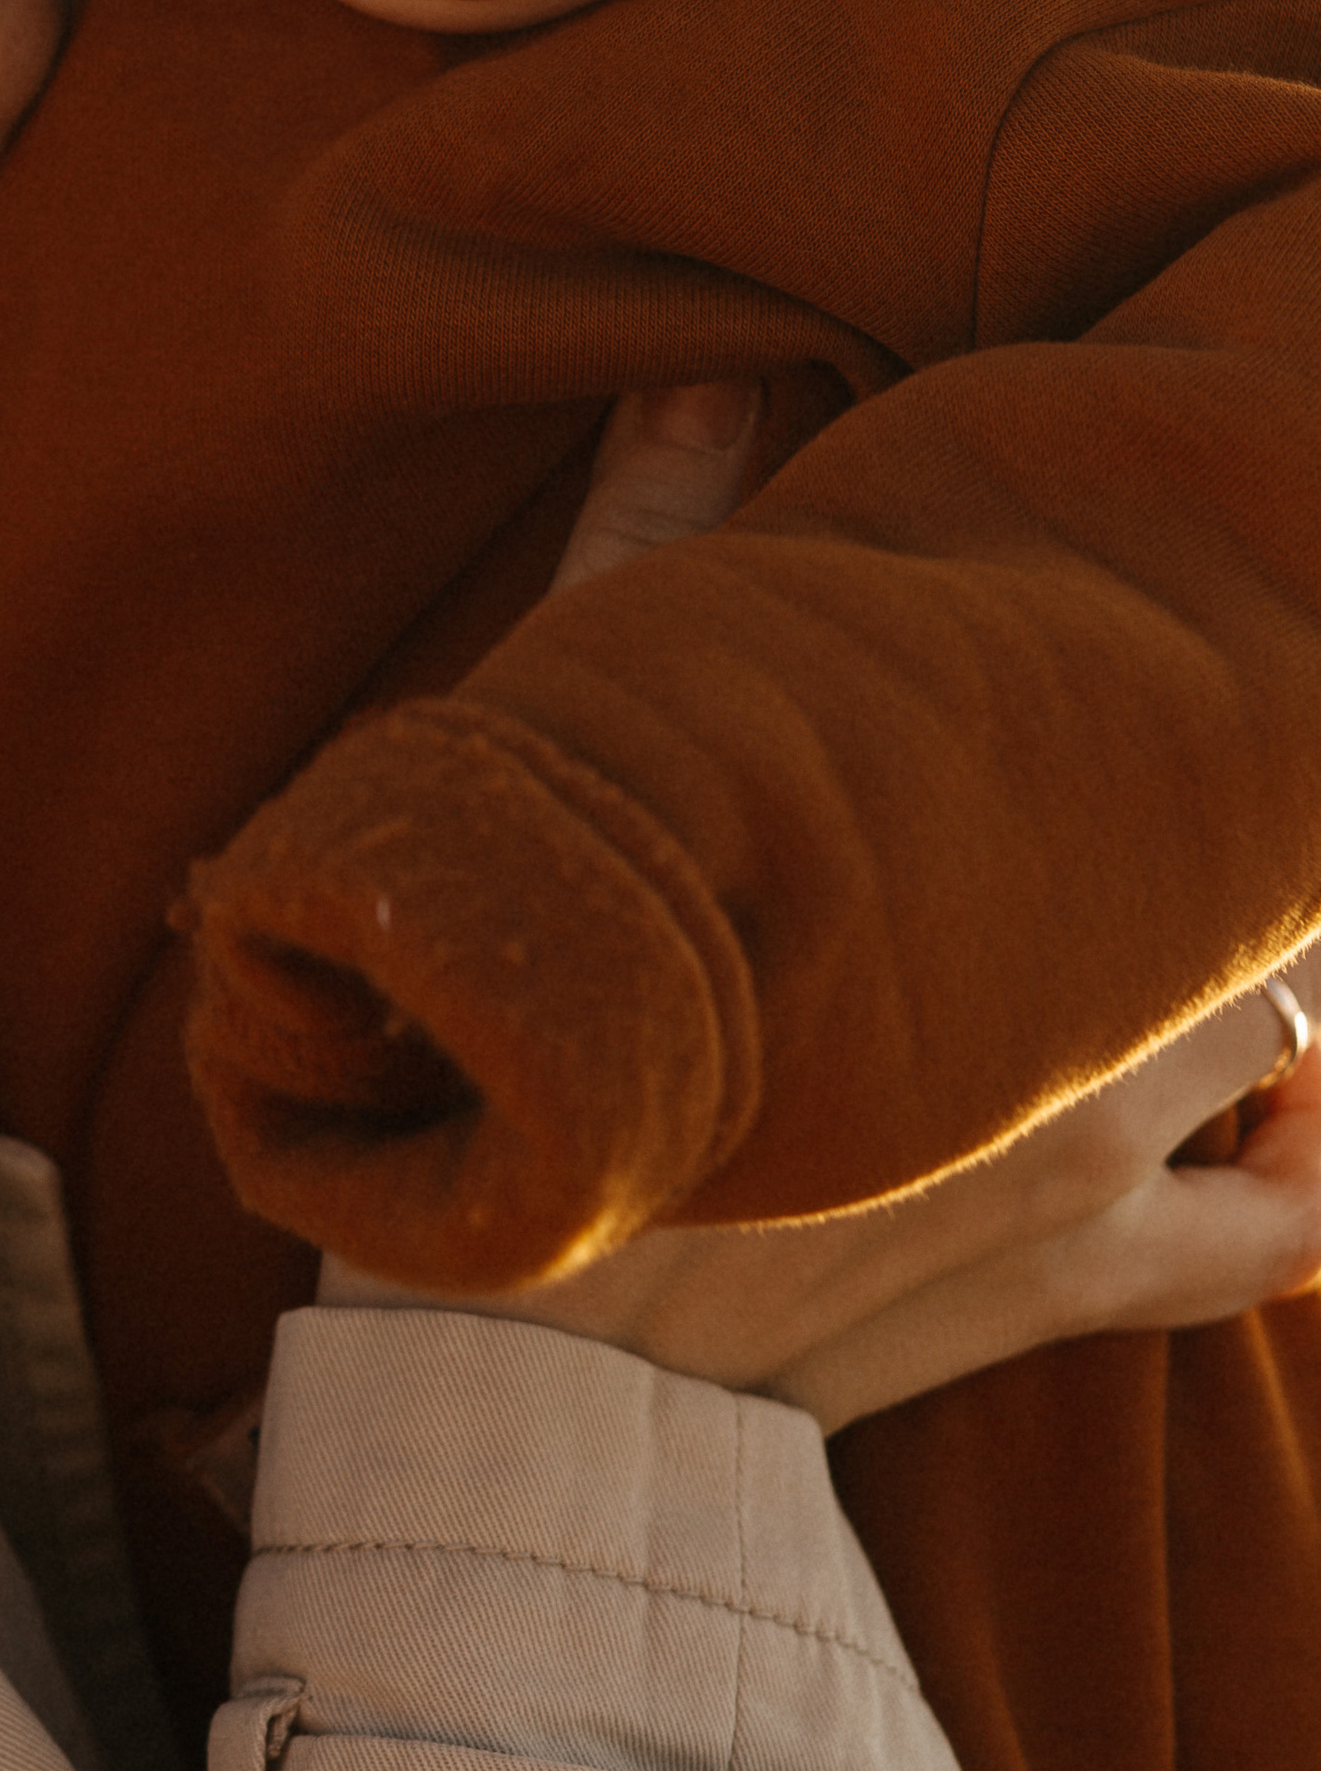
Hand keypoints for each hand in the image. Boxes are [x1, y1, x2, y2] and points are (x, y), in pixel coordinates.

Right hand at [317, 382, 1320, 1425]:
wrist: (532, 1387)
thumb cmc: (528, 1065)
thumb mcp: (569, 803)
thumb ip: (638, 575)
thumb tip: (705, 383)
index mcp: (957, 883)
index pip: (1145, 757)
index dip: (1172, 708)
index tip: (1167, 658)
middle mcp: (1063, 1019)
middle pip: (1234, 882)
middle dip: (1215, 833)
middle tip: (1181, 777)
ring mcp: (1089, 1166)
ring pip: (1276, 1023)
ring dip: (1266, 976)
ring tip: (1217, 914)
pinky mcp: (1079, 1287)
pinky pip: (1274, 1234)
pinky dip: (1312, 1176)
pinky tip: (1310, 1120)